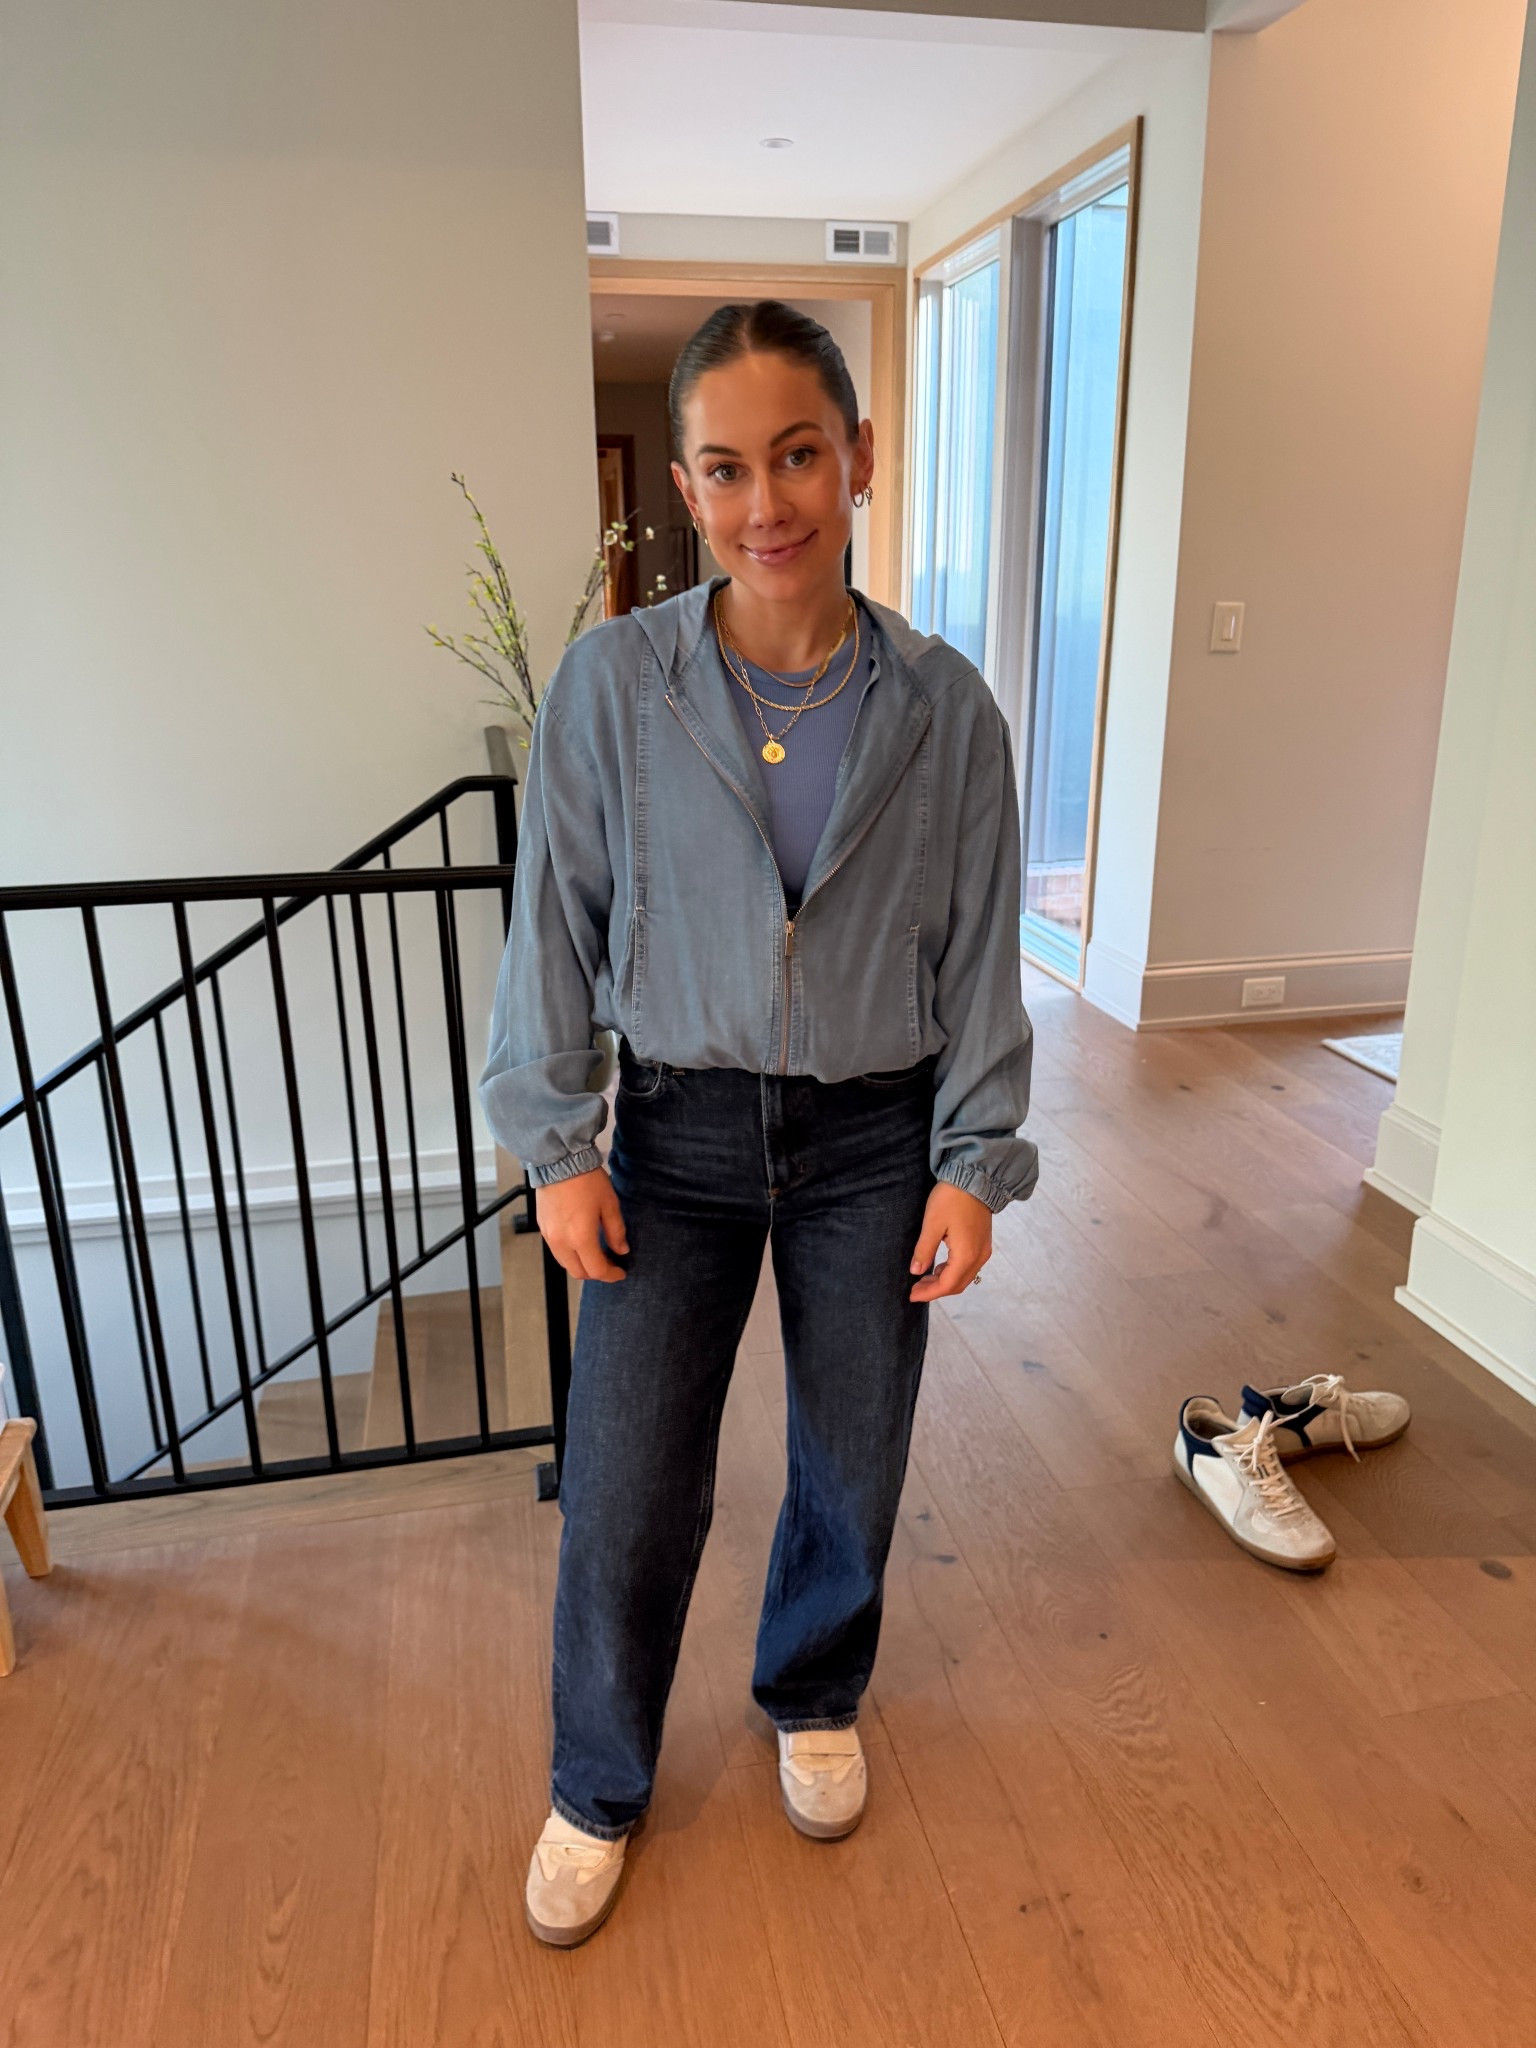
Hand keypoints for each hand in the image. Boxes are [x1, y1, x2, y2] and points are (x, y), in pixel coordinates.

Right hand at [535, 1166, 629, 1281]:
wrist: (559, 1162)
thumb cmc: (586, 1181)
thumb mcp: (610, 1204)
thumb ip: (616, 1232)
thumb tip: (621, 1250)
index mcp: (581, 1239)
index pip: (596, 1270)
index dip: (611, 1275)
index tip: (621, 1272)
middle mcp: (562, 1242)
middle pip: (579, 1272)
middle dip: (596, 1273)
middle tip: (610, 1264)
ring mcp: (549, 1236)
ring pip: (565, 1263)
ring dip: (581, 1265)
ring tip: (596, 1254)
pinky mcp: (542, 1227)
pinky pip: (556, 1250)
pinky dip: (570, 1254)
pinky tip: (580, 1243)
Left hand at [908, 1183, 991, 1301]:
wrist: (975, 1178)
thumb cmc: (952, 1198)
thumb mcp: (933, 1224)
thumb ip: (924, 1250)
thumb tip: (916, 1271)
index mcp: (966, 1255)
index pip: (947, 1284)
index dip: (928, 1293)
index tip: (911, 1295)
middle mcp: (978, 1257)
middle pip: (957, 1285)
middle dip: (935, 1290)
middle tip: (915, 1289)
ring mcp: (983, 1250)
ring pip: (963, 1277)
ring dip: (944, 1281)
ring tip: (923, 1279)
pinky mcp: (982, 1243)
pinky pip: (968, 1266)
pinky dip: (952, 1271)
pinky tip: (938, 1266)